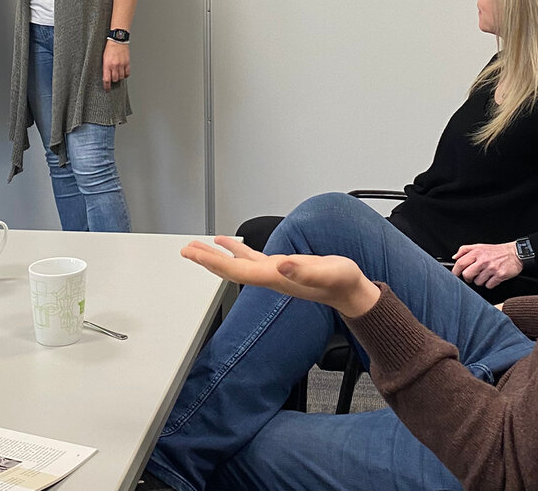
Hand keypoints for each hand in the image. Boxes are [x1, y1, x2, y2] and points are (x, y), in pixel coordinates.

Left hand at [102, 39, 129, 89]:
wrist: (117, 40)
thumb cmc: (109, 48)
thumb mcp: (104, 58)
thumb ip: (105, 67)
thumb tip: (106, 76)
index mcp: (107, 64)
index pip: (106, 79)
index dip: (106, 86)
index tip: (107, 89)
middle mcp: (115, 65)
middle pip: (114, 79)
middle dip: (113, 81)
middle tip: (112, 79)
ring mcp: (122, 64)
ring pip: (121, 77)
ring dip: (119, 77)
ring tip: (117, 75)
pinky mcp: (127, 63)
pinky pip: (127, 73)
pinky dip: (125, 75)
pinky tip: (123, 73)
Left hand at [180, 236, 380, 317]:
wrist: (351, 293)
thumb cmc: (342, 283)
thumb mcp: (329, 273)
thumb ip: (305, 272)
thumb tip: (282, 265)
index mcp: (276, 277)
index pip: (237, 270)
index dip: (214, 261)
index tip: (195, 253)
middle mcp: (270, 277)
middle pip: (230, 270)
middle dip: (206, 260)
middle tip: (185, 250)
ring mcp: (273, 273)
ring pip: (237, 264)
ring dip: (216, 256)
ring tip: (197, 247)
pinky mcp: (280, 268)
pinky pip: (250, 258)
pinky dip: (236, 250)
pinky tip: (227, 243)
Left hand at [451, 242, 522, 288]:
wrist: (516, 253)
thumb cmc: (497, 251)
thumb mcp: (480, 246)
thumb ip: (465, 250)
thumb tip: (455, 257)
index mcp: (477, 252)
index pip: (460, 263)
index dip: (455, 271)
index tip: (455, 275)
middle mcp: (483, 260)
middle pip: (467, 275)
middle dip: (468, 278)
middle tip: (472, 277)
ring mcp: (491, 268)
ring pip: (478, 282)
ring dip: (480, 281)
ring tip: (485, 275)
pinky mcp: (500, 275)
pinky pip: (488, 285)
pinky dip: (489, 284)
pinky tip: (492, 278)